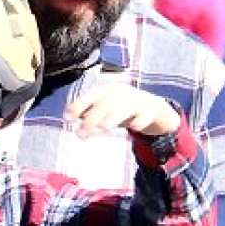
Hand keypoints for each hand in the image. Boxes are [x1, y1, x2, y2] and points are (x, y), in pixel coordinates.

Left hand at [64, 85, 181, 137]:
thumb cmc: (126, 110)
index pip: (91, 95)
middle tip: (81, 135)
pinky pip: (146, 114)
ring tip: (103, 129)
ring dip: (113, 117)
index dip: (78, 105)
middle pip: (105, 104)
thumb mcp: (107, 110)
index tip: (67, 119)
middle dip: (92, 118)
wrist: (157, 110)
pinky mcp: (154, 110)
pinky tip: (134, 128)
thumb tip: (68, 116)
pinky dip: (140, 120)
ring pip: (125, 107)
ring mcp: (139, 100)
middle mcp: (123, 93)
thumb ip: (89, 112)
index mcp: (109, 91)